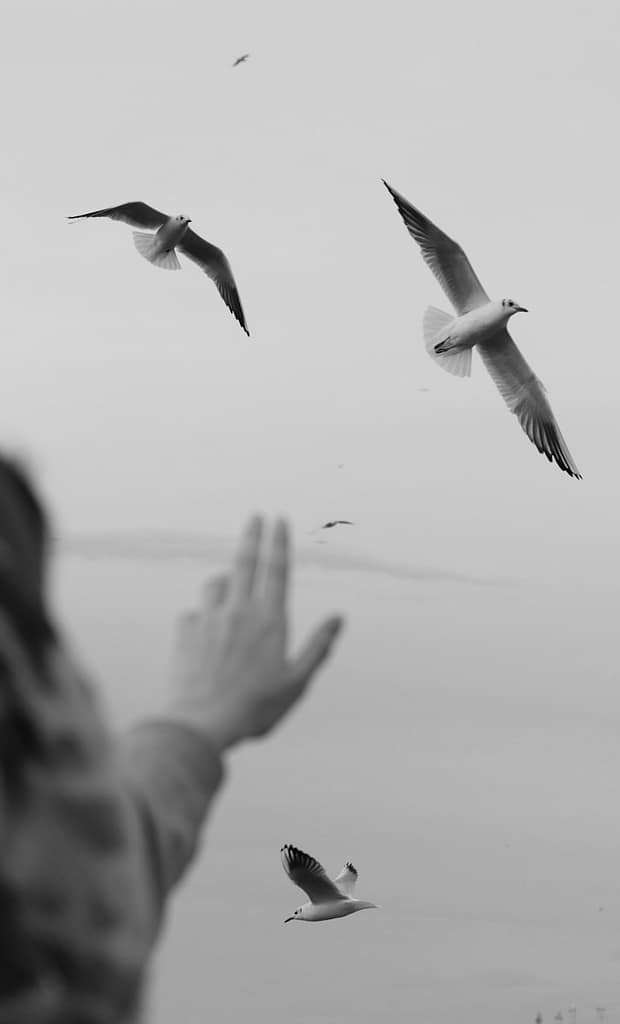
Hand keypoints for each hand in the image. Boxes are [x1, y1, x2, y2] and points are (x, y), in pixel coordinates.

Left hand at [165, 516, 343, 753]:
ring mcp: (209, 619)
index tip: (279, 519)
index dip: (279, 542)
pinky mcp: (185, 632)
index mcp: (270, 620)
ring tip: (229, 587)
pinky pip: (193, 614)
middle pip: (245, 562)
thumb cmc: (255, 709)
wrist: (201, 723)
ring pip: (215, 584)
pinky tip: (203, 633)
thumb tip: (338, 619)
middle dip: (252, 535)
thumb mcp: (297, 683)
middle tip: (255, 516)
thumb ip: (318, 647)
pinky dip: (200, 617)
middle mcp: (239, 611)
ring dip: (224, 581)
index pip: (277, 570)